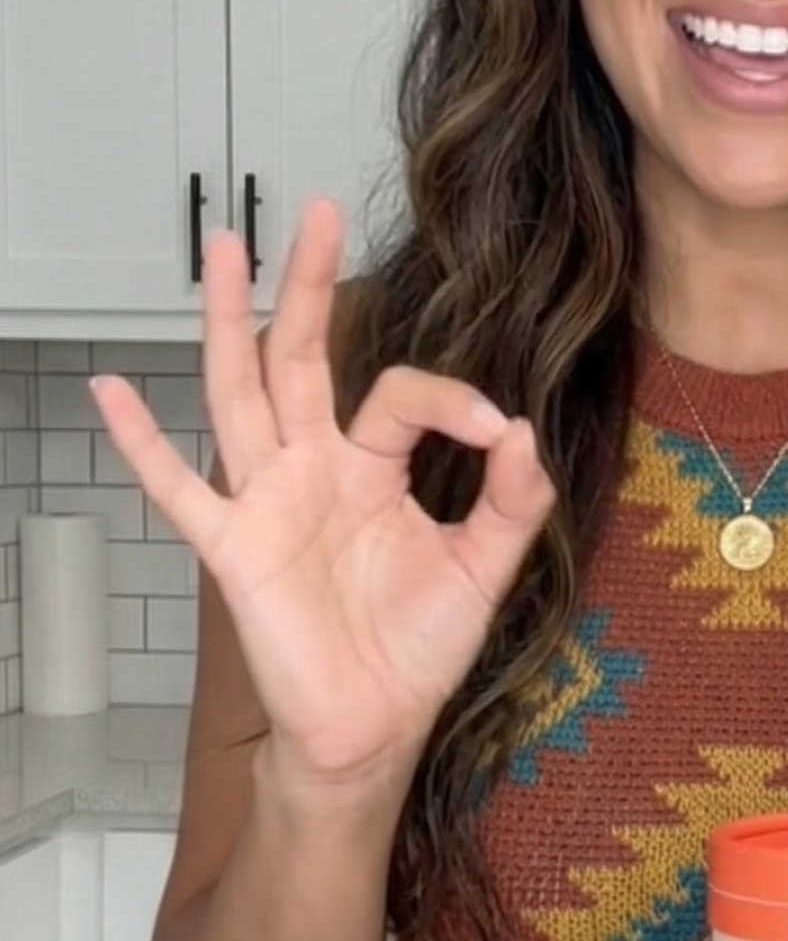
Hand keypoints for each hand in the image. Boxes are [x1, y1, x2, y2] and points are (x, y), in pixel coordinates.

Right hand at [91, 199, 555, 802]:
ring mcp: (267, 501)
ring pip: (240, 392)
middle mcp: (314, 469)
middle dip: (307, 286)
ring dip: (226, 321)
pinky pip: (179, 488)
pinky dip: (142, 443)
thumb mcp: (483, 570)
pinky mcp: (233, 547)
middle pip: (303, 357)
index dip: (453, 399)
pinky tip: (110, 389)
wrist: (373, 727)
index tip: (498, 431)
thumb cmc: (417, 649)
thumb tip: (523, 432)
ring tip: (221, 246)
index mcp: (373, 468)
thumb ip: (511, 503)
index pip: (402, 395)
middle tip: (315, 212)